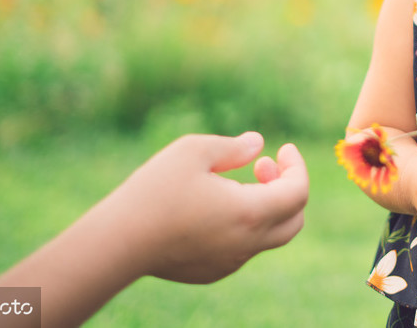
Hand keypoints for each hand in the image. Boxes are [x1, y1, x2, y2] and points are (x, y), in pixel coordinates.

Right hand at [105, 132, 308, 283]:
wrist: (117, 243)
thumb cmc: (154, 191)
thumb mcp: (193, 150)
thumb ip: (233, 146)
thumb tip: (258, 144)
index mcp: (250, 213)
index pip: (299, 192)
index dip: (297, 166)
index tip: (283, 149)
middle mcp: (247, 244)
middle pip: (294, 220)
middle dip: (288, 188)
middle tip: (261, 167)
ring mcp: (231, 262)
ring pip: (269, 236)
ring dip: (266, 206)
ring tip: (232, 183)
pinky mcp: (213, 272)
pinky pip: (244, 248)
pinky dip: (245, 225)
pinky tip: (213, 208)